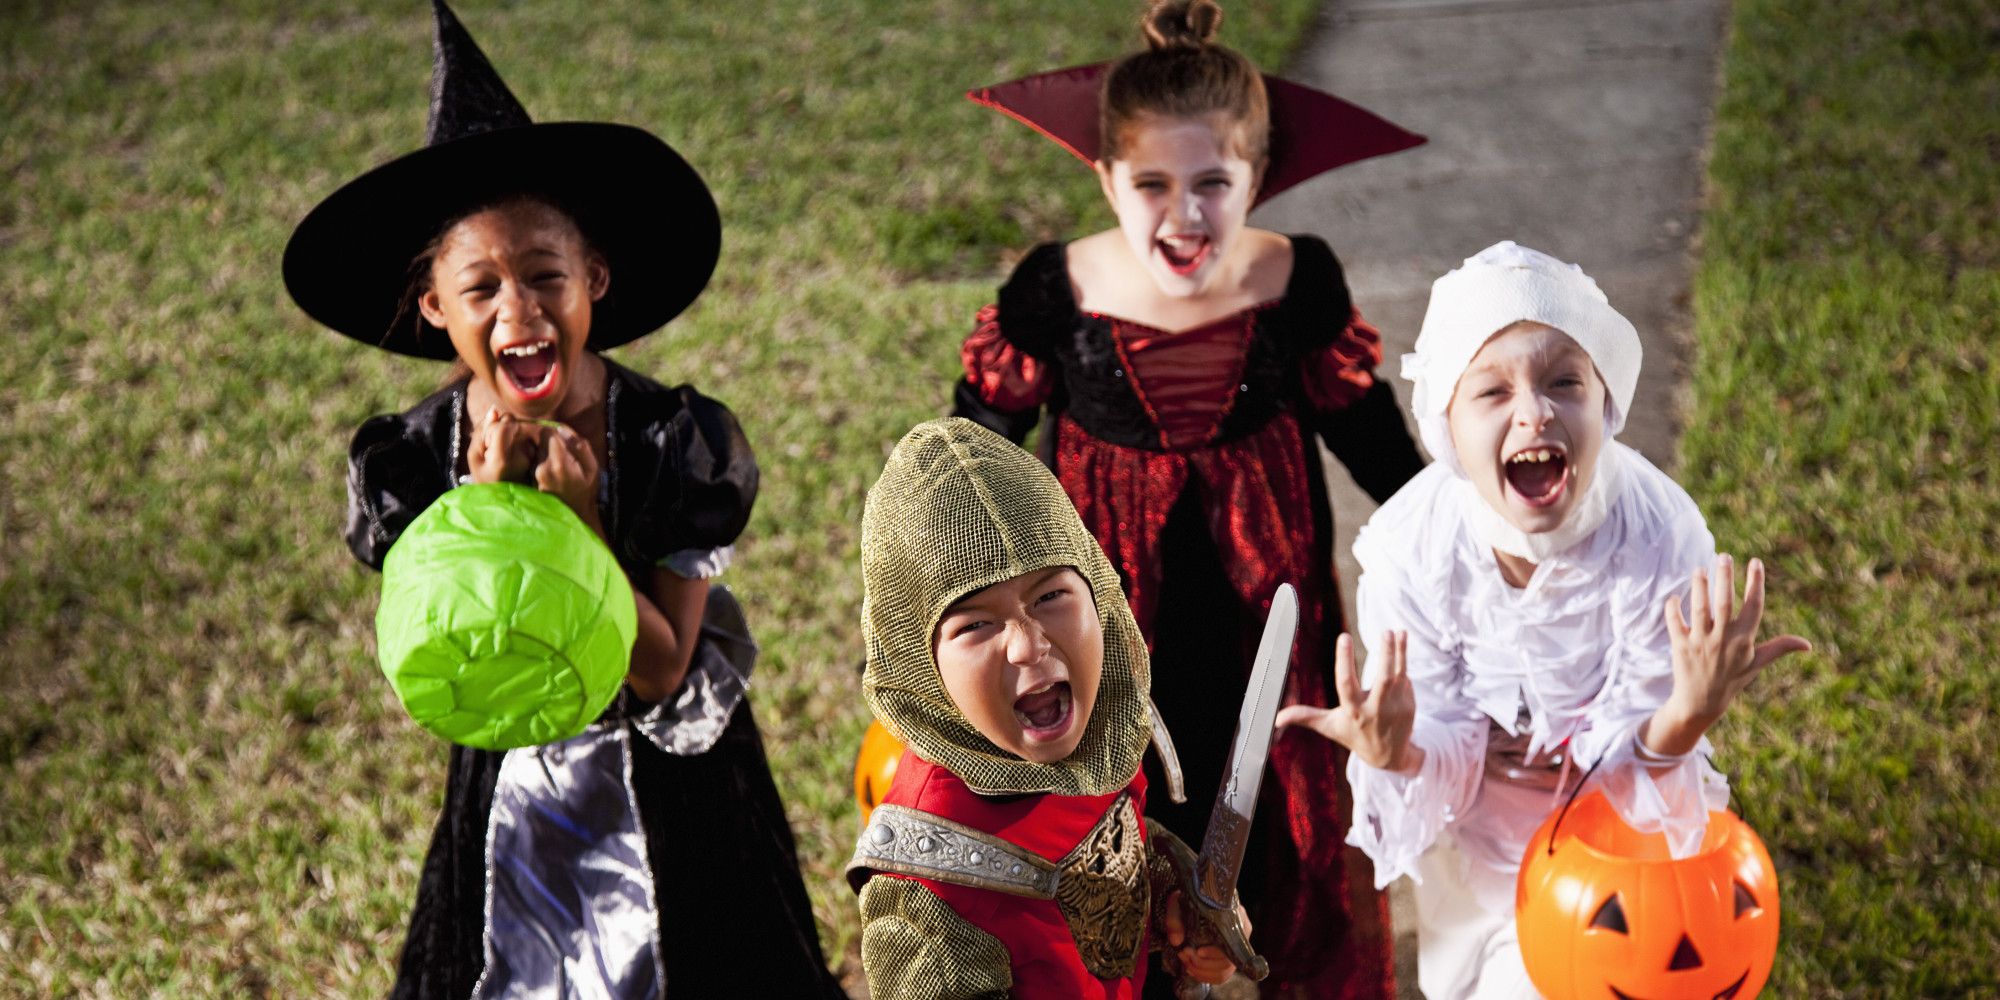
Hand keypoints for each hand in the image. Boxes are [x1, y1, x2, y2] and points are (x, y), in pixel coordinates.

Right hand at [467, 407, 538, 484]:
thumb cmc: (484, 477)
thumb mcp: (474, 456)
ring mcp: (533, 460)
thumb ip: (481, 431)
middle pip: (514, 424)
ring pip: (523, 429)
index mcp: (502, 460)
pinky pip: (531, 438)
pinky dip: (523, 441)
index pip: (504, 425)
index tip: (489, 442)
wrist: (505, 501)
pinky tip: (517, 455)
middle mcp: (522, 459)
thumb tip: (495, 409)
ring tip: (507, 454)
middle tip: (496, 449)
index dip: (494, 427)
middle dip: (503, 429)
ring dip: (513, 434)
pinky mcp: (540, 459)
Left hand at [534, 422, 601, 529]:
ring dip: (544, 449)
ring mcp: (534, 475)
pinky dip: (540, 458)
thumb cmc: (586, 489)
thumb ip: (580, 446)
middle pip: (539, 439)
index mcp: (558, 464)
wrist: (574, 513)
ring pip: (535, 449)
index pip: (547, 432)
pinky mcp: (530, 479)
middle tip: (562, 448)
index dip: (556, 431)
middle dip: (550, 439)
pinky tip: (551, 466)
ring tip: (558, 458)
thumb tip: (562, 430)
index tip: (565, 437)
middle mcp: (542, 468)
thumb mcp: (592, 467)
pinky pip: (533, 459)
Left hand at [1163, 890, 1250, 985]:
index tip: (1198, 951)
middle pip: (1228, 961)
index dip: (1215, 952)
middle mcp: (1241, 934)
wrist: (1190, 906)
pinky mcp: (1228, 960)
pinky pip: (1220, 977)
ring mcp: (1236, 949)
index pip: (1233, 942)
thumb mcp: (1178, 904)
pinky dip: (1203, 976)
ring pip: (1224, 973)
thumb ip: (1174, 919)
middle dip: (1202, 964)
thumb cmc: (1188, 903)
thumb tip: (1176, 941)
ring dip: (1201, 972)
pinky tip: (1190, 969)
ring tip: (1185, 961)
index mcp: (1236, 916)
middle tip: (1184, 955)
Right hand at [1275, 632, 1417, 773]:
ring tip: (1397, 631)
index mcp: (1353, 711)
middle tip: (1384, 631)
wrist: (1388, 756)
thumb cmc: (1353, 735)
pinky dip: (1403, 657)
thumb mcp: (1329, 726)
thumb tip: (1277, 718)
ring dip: (1398, 651)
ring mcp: (1395, 707)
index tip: (1344, 637)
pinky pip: (1405, 677)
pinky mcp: (1409, 704)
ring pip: (1398, 674)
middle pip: (1383, 679)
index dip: (1344, 661)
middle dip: (1386, 655)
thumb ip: (1305, 716)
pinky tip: (1401, 637)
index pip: (1347, 684)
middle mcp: (1376, 709)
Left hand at [1660, 555, 1810, 731]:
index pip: (1753, 607)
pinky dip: (1674, 608)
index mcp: (1744, 640)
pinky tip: (1676, 595)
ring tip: (1700, 568)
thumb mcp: (1756, 664)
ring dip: (1699, 587)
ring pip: (1699, 609)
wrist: (1701, 702)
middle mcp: (1722, 639)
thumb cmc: (1732, 679)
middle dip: (1724, 578)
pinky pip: (1675, 623)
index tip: (1756, 562)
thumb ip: (1779, 648)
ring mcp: (1700, 642)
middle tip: (1724, 555)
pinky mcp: (1681, 646)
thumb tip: (1807, 644)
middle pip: (1724, 603)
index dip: (1755, 583)